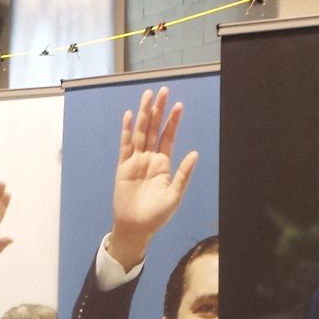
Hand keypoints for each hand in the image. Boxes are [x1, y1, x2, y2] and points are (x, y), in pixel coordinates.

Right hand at [105, 87, 199, 271]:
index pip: (168, 137)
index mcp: (163, 164)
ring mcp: (135, 161)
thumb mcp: (175, 195)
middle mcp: (149, 159)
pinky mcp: (123, 167)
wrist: (135, 228)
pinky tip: (129, 116)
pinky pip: (125, 146)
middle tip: (163, 91)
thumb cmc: (157, 215)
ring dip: (143, 114)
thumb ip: (184, 174)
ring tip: (147, 96)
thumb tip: (195, 153)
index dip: (173, 121)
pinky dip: (127, 131)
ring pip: (140, 132)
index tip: (179, 105)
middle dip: (158, 110)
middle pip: (154, 129)